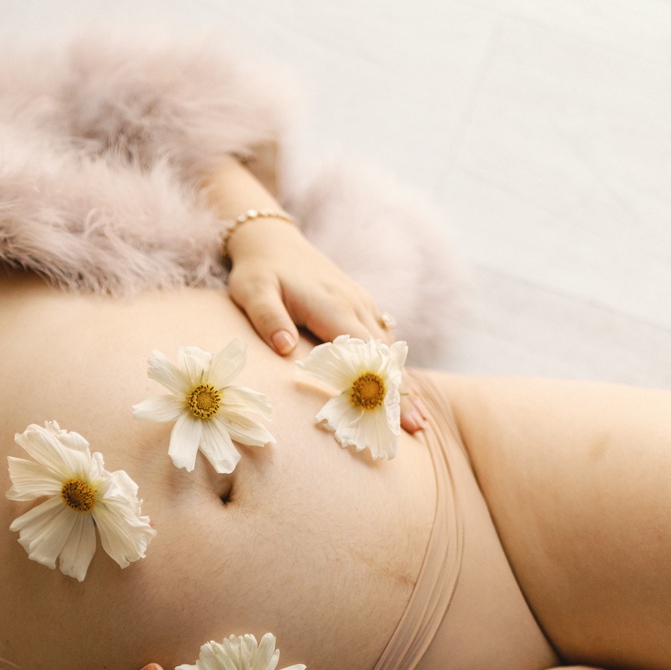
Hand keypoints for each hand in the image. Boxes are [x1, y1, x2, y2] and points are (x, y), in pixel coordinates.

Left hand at [226, 221, 426, 432]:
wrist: (271, 240)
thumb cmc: (258, 270)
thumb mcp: (253, 292)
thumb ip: (268, 319)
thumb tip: (284, 347)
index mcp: (333, 306)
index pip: (366, 355)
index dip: (382, 386)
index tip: (397, 415)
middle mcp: (356, 305)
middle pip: (386, 356)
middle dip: (402, 393)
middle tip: (417, 429)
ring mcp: (361, 304)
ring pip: (389, 349)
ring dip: (402, 382)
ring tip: (416, 419)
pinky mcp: (359, 305)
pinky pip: (382, 339)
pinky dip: (393, 365)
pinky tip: (399, 390)